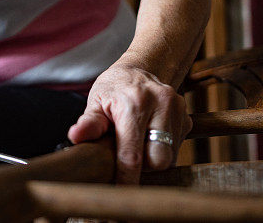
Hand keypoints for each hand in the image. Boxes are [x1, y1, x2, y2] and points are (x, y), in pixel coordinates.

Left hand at [66, 63, 191, 183]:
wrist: (138, 69)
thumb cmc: (114, 89)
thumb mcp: (96, 101)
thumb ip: (89, 122)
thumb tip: (76, 136)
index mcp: (134, 102)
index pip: (133, 154)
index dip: (127, 179)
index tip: (121, 193)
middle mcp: (160, 103)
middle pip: (159, 160)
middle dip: (144, 167)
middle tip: (128, 157)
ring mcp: (177, 109)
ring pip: (170, 156)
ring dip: (153, 158)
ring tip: (138, 142)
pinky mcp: (186, 116)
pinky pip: (177, 147)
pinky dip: (164, 149)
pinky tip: (150, 136)